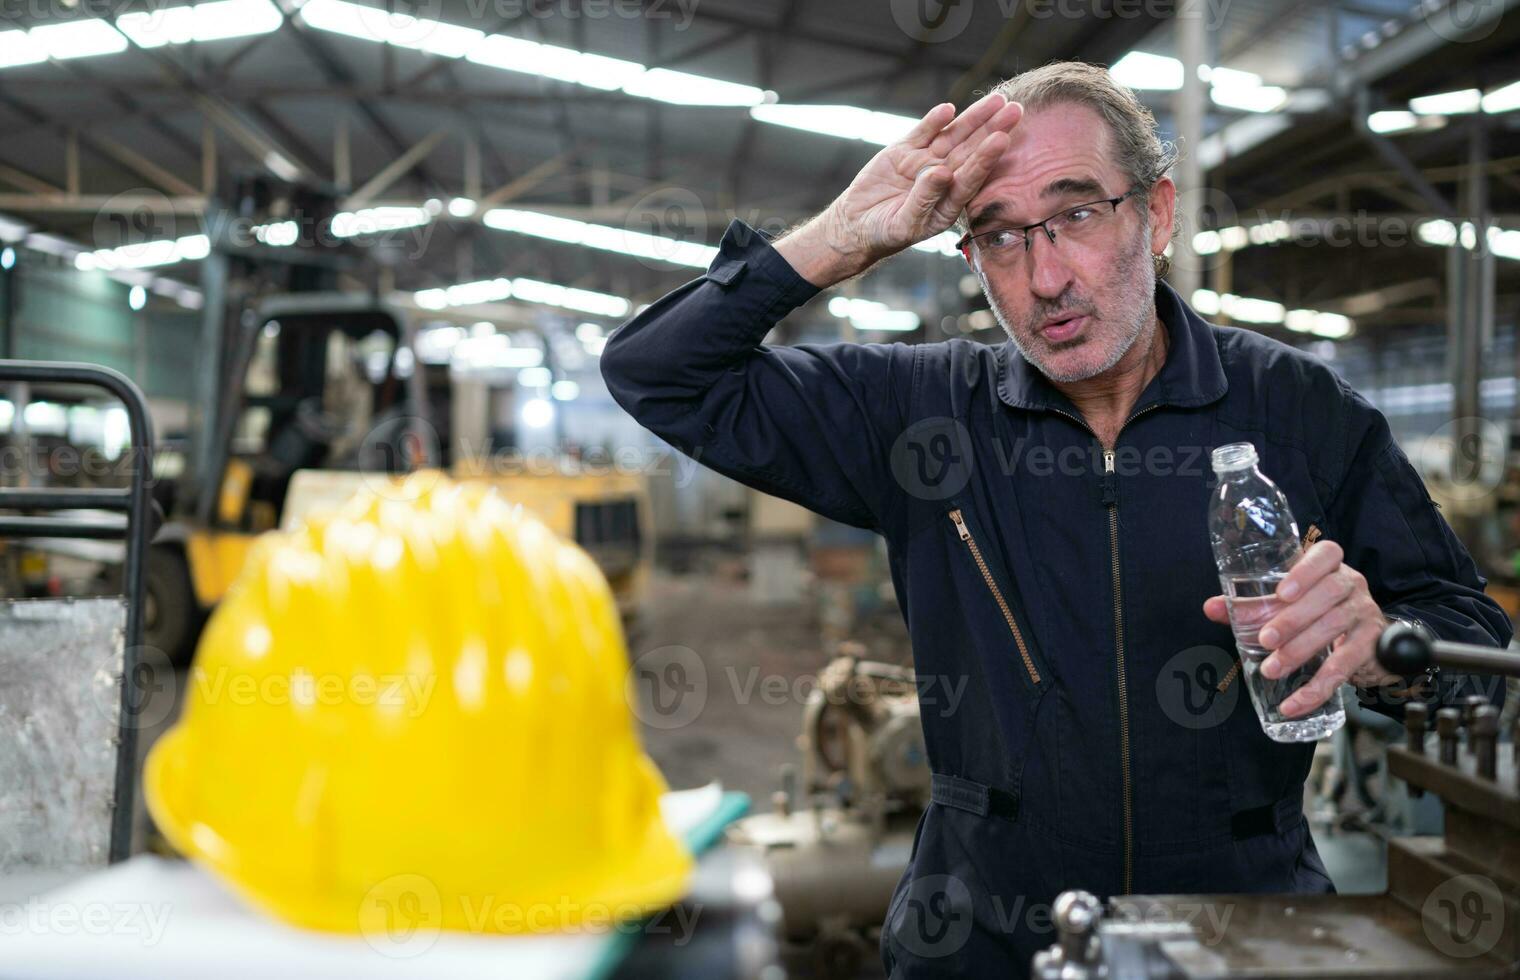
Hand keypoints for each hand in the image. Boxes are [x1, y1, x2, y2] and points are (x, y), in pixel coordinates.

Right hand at [774, 92, 1022, 287]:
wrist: (855, 225)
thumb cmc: (884, 233)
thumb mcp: (905, 223)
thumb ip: (924, 198)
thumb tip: (941, 172)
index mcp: (950, 201)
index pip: (973, 176)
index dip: (987, 158)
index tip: (1002, 139)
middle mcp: (943, 178)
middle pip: (972, 150)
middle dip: (992, 129)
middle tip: (1016, 109)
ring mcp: (925, 162)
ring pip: (953, 136)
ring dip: (973, 118)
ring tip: (996, 99)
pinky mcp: (905, 151)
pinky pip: (924, 132)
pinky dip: (935, 120)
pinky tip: (949, 109)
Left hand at [1202, 540, 1401, 717]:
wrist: (1366, 643)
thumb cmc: (1317, 612)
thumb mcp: (1287, 604)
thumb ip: (1251, 606)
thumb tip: (1211, 607)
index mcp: (1330, 566)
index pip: (1327, 554)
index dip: (1306, 571)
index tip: (1282, 592)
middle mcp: (1351, 584)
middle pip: (1328, 593)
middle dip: (1293, 618)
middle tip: (1265, 640)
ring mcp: (1364, 613)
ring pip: (1335, 627)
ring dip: (1300, 650)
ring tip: (1271, 669)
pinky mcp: (1371, 646)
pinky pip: (1344, 667)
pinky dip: (1316, 688)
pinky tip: (1294, 703)